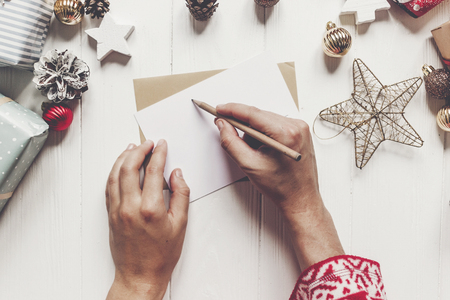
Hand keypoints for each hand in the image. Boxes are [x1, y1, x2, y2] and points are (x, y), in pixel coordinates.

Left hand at [105, 140, 189, 299]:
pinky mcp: (110, 215)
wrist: (140, 275)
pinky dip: (114, 172)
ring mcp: (117, 210)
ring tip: (132, 148)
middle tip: (147, 142)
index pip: (152, 171)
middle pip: (129, 167)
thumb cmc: (161, 254)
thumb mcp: (180, 224)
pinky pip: (109, 187)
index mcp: (150, 208)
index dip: (158, 153)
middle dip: (138, 150)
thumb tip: (177, 174)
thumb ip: (181, 195)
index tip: (162, 145)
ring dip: (123, 158)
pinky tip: (120, 166)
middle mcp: (130, 207)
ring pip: (115, 175)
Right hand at [215, 103, 319, 215]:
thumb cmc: (281, 187)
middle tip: (229, 132)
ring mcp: (301, 128)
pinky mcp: (301, 132)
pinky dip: (265, 134)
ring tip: (255, 152)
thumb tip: (223, 125)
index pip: (253, 113)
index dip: (232, 109)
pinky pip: (276, 125)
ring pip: (266, 119)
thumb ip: (231, 142)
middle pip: (259, 115)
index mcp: (286, 133)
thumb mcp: (249, 164)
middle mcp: (296, 127)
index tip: (219, 108)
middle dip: (243, 125)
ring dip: (255, 132)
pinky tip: (264, 150)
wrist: (300, 199)